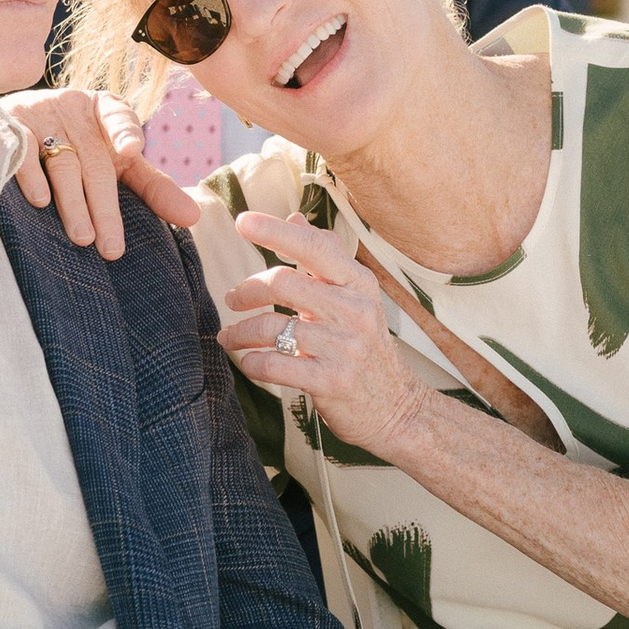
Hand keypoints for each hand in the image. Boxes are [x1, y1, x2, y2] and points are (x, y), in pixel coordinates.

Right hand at [6, 85, 200, 251]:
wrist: (21, 116)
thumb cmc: (82, 145)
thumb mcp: (118, 160)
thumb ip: (153, 187)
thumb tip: (193, 218)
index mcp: (105, 110)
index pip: (119, 117)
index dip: (124, 132)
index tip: (132, 150)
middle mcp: (74, 108)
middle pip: (95, 161)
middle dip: (104, 206)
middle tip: (112, 248)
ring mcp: (40, 114)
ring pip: (62, 164)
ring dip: (73, 203)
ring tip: (83, 238)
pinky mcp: (10, 126)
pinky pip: (22, 153)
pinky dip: (31, 176)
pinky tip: (40, 202)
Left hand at [219, 208, 429, 459]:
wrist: (399, 410)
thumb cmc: (367, 350)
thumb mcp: (357, 299)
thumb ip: (325, 258)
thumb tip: (294, 218)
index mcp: (359, 285)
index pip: (314, 247)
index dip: (275, 231)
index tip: (243, 221)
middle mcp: (354, 311)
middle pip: (284, 282)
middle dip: (248, 289)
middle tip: (232, 298)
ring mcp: (344, 347)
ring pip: (272, 326)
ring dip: (240, 331)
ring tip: (229, 337)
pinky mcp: (330, 381)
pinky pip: (274, 365)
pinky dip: (252, 362)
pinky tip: (248, 362)